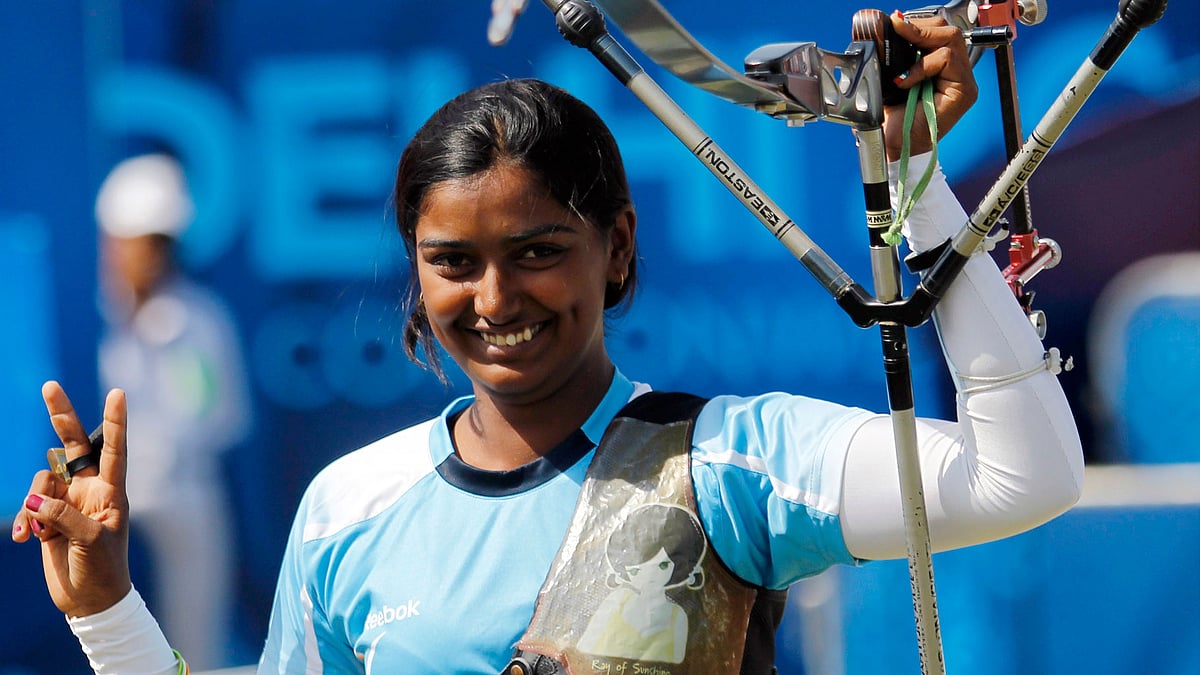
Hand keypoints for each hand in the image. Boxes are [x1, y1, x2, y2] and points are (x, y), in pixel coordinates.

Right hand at [11, 382, 131, 616]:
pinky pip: (29, 506)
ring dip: (33, 503)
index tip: (118, 393)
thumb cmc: (103, 571)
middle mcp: (90, 490)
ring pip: (41, 481)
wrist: (89, 601)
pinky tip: (24, 539)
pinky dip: (24, 519)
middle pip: (74, 446)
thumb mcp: (91, 542)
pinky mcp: (48, 517)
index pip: (114, 450)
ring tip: (37, 532)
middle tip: (50, 386)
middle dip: (61, 417)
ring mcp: (67, 501)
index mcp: (112, 492)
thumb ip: (64, 517)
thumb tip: (36, 500)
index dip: (115, 422)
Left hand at [883, 11, 978, 160]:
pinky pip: (947, 59)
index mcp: (939, 68)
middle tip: (897, 29)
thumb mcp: (888, 79)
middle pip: (948, 29)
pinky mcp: (964, 90)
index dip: (917, 24)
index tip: (894, 22)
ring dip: (921, 41)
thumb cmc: (891, 121)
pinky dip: (922, 65)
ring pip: (951, 38)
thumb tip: (883, 30)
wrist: (892, 148)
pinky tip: (905, 81)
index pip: (937, 32)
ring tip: (901, 62)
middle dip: (920, 26)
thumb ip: (892, 56)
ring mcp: (963, 80)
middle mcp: (955, 72)